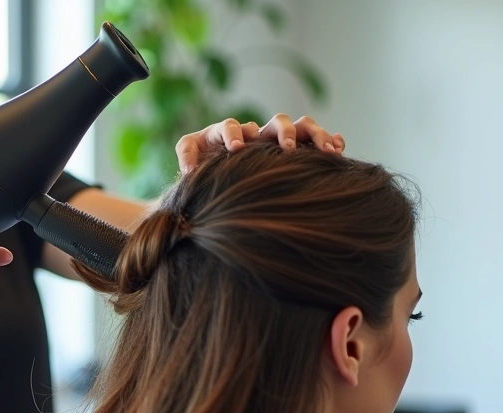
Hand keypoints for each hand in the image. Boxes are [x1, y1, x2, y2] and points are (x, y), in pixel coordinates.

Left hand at [176, 114, 345, 172]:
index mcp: (228, 134)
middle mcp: (256, 134)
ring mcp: (277, 140)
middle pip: (275, 122)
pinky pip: (315, 140)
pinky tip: (338, 149)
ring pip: (300, 128)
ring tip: (327, 151)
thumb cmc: (202, 169)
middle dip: (283, 132)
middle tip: (287, 149)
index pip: (230, 126)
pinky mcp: (294, 149)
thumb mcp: (190, 162)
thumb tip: (190, 172)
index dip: (233, 134)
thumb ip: (188, 159)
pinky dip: (329, 139)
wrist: (215, 177)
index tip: (237, 148)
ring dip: (314, 136)